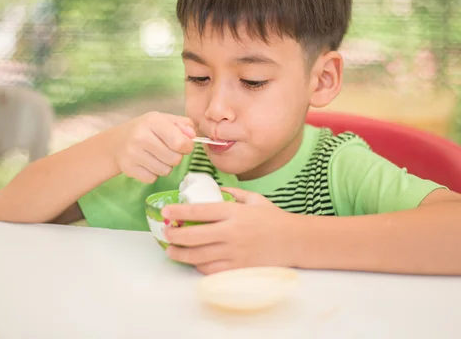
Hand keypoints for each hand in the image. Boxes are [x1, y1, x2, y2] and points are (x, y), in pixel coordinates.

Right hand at [111, 112, 195, 182]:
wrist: (117, 142)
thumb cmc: (146, 130)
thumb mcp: (164, 120)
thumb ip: (183, 124)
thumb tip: (193, 136)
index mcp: (153, 121)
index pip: (179, 142)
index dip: (187, 146)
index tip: (184, 145)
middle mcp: (141, 136)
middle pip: (175, 159)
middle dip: (176, 157)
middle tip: (167, 151)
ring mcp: (133, 153)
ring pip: (165, 171)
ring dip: (165, 166)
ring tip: (156, 157)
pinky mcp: (128, 169)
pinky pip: (153, 179)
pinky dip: (153, 174)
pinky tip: (146, 163)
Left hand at [162, 187, 296, 273]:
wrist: (295, 241)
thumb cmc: (274, 219)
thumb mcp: (254, 199)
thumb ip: (233, 193)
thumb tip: (214, 189)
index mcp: (234, 213)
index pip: (200, 211)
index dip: (179, 211)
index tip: (166, 211)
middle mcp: (232, 233)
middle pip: (194, 236)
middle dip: (174, 235)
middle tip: (166, 233)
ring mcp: (234, 253)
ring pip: (198, 256)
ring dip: (180, 253)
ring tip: (171, 250)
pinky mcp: (238, 269)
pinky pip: (211, 270)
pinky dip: (198, 266)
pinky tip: (193, 261)